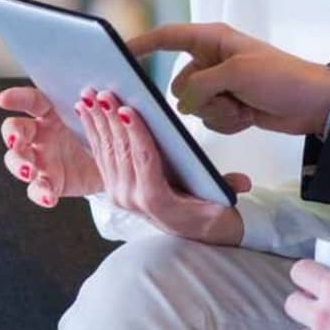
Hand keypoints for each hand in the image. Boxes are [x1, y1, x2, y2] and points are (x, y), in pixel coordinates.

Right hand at [0, 85, 102, 207]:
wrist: (116, 166)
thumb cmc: (105, 134)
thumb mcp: (104, 119)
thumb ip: (99, 109)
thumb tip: (105, 96)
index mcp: (53, 113)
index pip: (32, 101)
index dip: (17, 97)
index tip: (3, 99)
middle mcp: (41, 135)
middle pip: (15, 130)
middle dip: (12, 135)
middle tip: (17, 141)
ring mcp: (41, 159)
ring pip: (17, 160)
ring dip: (19, 165)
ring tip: (29, 171)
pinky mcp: (48, 182)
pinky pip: (36, 189)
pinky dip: (40, 193)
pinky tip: (49, 197)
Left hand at [75, 88, 252, 246]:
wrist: (197, 237)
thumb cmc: (210, 216)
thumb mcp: (222, 205)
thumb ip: (227, 189)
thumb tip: (243, 182)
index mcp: (156, 200)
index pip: (145, 160)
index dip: (136, 135)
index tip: (129, 110)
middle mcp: (132, 198)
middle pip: (121, 151)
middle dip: (110, 120)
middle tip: (102, 92)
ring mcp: (120, 194)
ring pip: (106, 151)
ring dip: (96, 121)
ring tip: (88, 95)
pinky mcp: (114, 188)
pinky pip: (101, 156)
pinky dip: (93, 131)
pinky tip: (86, 113)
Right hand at [131, 22, 329, 137]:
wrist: (314, 105)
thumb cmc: (282, 77)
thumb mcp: (237, 74)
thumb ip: (200, 85)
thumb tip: (182, 103)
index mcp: (213, 39)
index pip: (168, 37)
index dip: (141, 44)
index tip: (116, 54)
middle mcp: (211, 60)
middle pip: (178, 85)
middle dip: (200, 98)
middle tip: (229, 96)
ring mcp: (219, 85)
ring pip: (193, 108)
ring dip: (217, 113)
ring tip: (244, 105)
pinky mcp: (228, 105)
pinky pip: (209, 120)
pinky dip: (227, 122)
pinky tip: (249, 115)